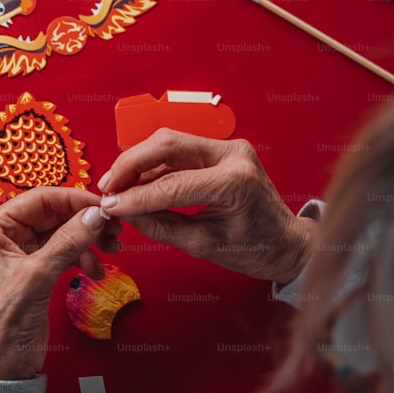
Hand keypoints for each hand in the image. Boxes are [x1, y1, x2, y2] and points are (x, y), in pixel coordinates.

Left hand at [0, 187, 120, 379]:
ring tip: (111, 249)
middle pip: (54, 213)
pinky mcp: (35, 269)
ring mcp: (21, 251)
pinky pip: (65, 251)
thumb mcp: (37, 276)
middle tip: (114, 228)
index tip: (103, 206)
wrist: (3, 366)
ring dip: (88, 240)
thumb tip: (95, 214)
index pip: (40, 198)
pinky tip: (95, 270)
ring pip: (63, 232)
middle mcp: (5, 234)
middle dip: (85, 221)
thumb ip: (68, 241)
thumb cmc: (2, 325)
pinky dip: (83, 257)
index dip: (75, 200)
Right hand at [98, 128, 313, 284]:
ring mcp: (229, 147)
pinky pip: (179, 151)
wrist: (287, 242)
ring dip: (138, 163)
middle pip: (167, 143)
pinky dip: (154, 167)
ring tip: (116, 187)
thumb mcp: (202, 245)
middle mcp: (233, 154)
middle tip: (106, 188)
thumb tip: (122, 212)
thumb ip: (159, 226)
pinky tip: (136, 184)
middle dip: (130, 164)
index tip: (109, 206)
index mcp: (235, 181)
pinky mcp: (222, 149)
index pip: (172, 183)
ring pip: (169, 142)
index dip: (135, 196)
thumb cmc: (254, 249)